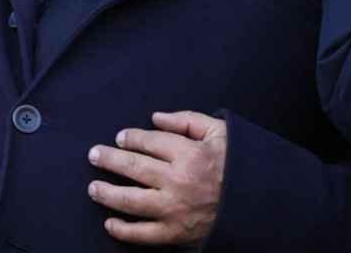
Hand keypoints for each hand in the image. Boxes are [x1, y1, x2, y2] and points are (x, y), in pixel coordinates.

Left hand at [86, 111, 225, 245]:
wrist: (257, 204)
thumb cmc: (239, 166)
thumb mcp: (219, 132)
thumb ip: (186, 120)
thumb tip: (156, 117)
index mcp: (189, 154)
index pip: (149, 142)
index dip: (131, 138)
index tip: (120, 137)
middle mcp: (178, 181)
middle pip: (133, 168)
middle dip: (109, 160)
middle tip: (94, 155)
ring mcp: (174, 209)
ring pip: (130, 201)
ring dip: (107, 193)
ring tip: (93, 188)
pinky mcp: (175, 233)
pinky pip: (143, 234)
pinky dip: (123, 230)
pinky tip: (110, 223)